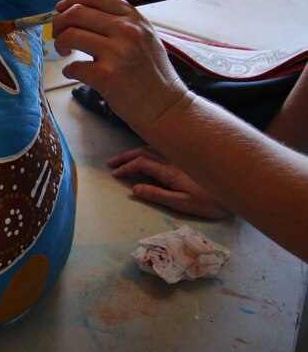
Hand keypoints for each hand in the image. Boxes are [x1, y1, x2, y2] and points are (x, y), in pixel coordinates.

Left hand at [52, 0, 189, 134]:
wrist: (166, 106)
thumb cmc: (151, 74)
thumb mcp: (144, 37)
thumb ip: (119, 23)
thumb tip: (81, 12)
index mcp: (134, 18)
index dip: (72, 0)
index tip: (61, 10)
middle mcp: (127, 31)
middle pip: (77, 12)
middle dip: (59, 22)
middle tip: (58, 35)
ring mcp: (117, 53)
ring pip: (70, 35)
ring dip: (59, 43)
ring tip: (64, 52)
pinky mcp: (107, 76)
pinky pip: (73, 66)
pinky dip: (67, 70)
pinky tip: (73, 73)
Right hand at [107, 146, 231, 218]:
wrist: (241, 188)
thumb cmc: (213, 202)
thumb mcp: (185, 204)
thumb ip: (159, 195)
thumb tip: (134, 189)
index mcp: (171, 171)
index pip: (141, 164)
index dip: (125, 168)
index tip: (114, 175)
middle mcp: (175, 158)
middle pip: (144, 152)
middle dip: (125, 156)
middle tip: (110, 163)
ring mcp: (182, 155)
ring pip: (154, 147)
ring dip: (135, 151)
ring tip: (123, 158)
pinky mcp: (189, 156)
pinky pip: (164, 147)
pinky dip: (149, 148)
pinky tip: (147, 153)